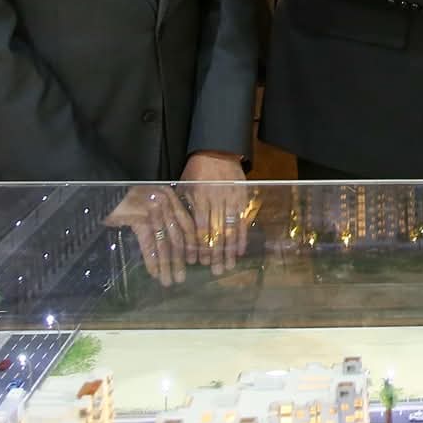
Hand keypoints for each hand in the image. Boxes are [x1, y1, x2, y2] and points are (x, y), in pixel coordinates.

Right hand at [102, 185, 197, 287]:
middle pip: (177, 236)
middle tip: (181, 278)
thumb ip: (165, 215)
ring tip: (168, 280)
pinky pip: (148, 243)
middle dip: (180, 260)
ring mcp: (153, 209)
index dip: (192, 244)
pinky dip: (151, 259)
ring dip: (166, 264)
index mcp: (171, 196)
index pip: (187, 223)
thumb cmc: (126, 197)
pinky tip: (154, 272)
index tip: (194, 261)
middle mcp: (165, 202)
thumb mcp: (150, 200)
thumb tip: (178, 242)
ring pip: (163, 242)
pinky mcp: (139, 218)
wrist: (102, 188)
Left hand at [178, 151, 250, 273]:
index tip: (197, 262)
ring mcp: (231, 199)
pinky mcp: (242, 198)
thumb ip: (184, 208)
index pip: (199, 227)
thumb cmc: (195, 171)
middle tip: (215, 271)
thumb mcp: (184, 187)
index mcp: (199, 197)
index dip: (199, 245)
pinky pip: (242, 220)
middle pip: (216, 231)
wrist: (217, 152)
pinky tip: (240, 251)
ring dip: (229, 249)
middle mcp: (216, 200)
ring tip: (228, 266)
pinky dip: (242, 236)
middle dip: (215, 253)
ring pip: (230, 228)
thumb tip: (180, 233)